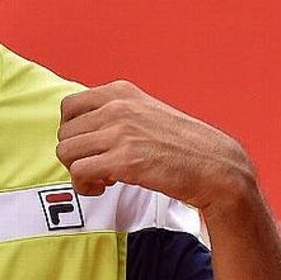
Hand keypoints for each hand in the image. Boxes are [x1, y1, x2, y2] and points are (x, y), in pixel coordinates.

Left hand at [55, 80, 255, 209]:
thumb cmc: (181, 144)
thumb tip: (78, 130)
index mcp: (121, 92)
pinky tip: (104, 187)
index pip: (69, 107)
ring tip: (101, 179)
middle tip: (98, 167)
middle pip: (65, 134)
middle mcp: (117, 107)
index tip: (89, 146)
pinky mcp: (124, 160)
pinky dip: (84, 185)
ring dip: (78, 171)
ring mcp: (120, 132)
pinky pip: (79, 172)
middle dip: (76, 155)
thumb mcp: (145, 112)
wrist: (215, 165)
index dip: (73, 132)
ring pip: (66, 153)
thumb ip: (114, 113)